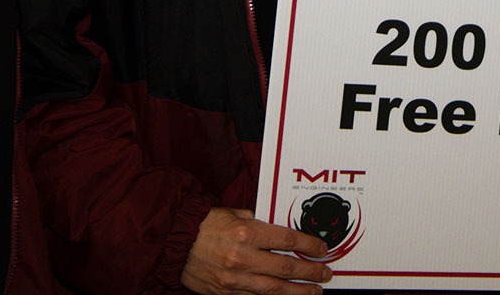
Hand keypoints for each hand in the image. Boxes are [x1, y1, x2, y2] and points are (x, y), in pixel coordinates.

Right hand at [182, 207, 332, 293]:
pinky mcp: (228, 293)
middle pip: (287, 267)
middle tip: (325, 273)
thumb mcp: (234, 214)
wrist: (174, 242)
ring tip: (314, 292)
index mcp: (246, 232)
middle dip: (310, 271)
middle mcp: (243, 257)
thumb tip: (278, 232)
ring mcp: (235, 279)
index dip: (309, 245)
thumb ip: (257, 222)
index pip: (287, 239)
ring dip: (298, 291)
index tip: (321, 249)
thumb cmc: (204, 225)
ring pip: (275, 289)